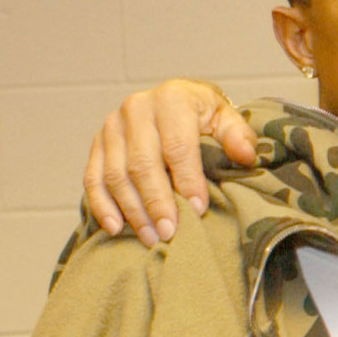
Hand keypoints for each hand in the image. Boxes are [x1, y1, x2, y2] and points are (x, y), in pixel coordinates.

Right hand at [83, 79, 253, 245]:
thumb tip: (245, 155)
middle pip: (142, 163)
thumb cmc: (202, 115)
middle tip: (169, 233)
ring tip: (150, 238)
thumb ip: (237, 135)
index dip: (187, 180)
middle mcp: (135, 108)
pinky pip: (92, 178)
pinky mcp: (97, 143)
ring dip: (132, 210)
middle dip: (156, 202)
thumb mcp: (226, 117)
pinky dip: (102, 205)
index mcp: (171, 99)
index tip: (197, 210)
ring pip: (115, 174)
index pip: (177, 146)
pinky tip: (115, 227)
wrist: (173, 100)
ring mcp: (111, 126)